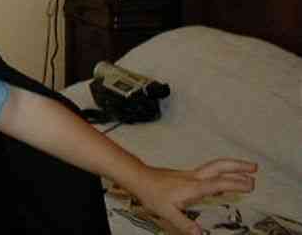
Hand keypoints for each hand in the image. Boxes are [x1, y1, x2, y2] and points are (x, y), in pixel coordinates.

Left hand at [126, 158, 256, 234]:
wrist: (139, 178)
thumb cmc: (151, 192)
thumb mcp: (167, 212)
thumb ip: (185, 224)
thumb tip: (200, 234)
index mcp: (193, 187)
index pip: (218, 183)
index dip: (235, 183)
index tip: (251, 184)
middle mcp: (194, 178)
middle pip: (219, 167)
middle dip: (238, 166)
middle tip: (254, 168)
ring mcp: (191, 175)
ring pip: (215, 167)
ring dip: (232, 166)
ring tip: (247, 171)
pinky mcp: (187, 176)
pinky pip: (209, 172)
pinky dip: (222, 173)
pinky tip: (225, 180)